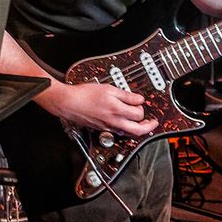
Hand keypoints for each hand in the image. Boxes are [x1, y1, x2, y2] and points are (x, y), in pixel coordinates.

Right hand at [40, 81, 158, 136]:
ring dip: (137, 128)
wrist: (68, 103)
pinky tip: (125, 121)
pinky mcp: (102, 128)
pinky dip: (125, 128)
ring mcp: (108, 127)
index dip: (143, 108)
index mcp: (117, 110)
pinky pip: (118, 131)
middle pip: (137, 130)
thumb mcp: (108, 89)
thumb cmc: (84, 94)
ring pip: (128, 133)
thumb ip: (126, 95)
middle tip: (153, 122)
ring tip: (141, 122)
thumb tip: (139, 99)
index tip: (142, 103)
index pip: (139, 114)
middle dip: (148, 127)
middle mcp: (114, 121)